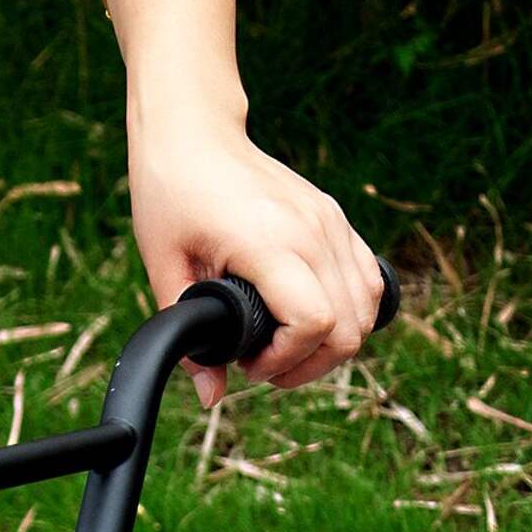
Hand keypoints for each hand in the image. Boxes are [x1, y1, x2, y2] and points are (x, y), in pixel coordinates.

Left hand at [129, 111, 383, 410]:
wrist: (194, 135)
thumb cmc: (172, 196)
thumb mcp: (164, 271)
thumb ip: (188, 339)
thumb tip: (210, 396)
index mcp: (270, 243)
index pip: (314, 322)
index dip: (286, 360)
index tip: (249, 365)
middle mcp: (313, 230)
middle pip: (349, 326)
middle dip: (311, 365)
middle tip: (265, 367)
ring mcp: (330, 221)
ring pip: (366, 307)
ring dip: (333, 343)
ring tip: (286, 348)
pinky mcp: (334, 218)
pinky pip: (366, 279)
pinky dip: (347, 313)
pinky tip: (307, 322)